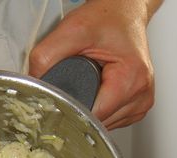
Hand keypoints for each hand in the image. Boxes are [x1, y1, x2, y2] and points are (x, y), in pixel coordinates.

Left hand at [29, 0, 160, 129]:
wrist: (122, 12)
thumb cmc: (105, 19)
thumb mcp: (71, 30)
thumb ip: (46, 57)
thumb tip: (34, 85)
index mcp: (132, 78)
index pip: (94, 115)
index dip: (71, 110)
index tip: (58, 99)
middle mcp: (141, 94)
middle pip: (98, 123)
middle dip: (78, 109)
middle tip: (70, 86)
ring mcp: (141, 103)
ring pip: (103, 126)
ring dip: (88, 111)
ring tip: (85, 87)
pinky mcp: (136, 107)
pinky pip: (110, 121)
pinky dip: (98, 111)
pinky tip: (94, 93)